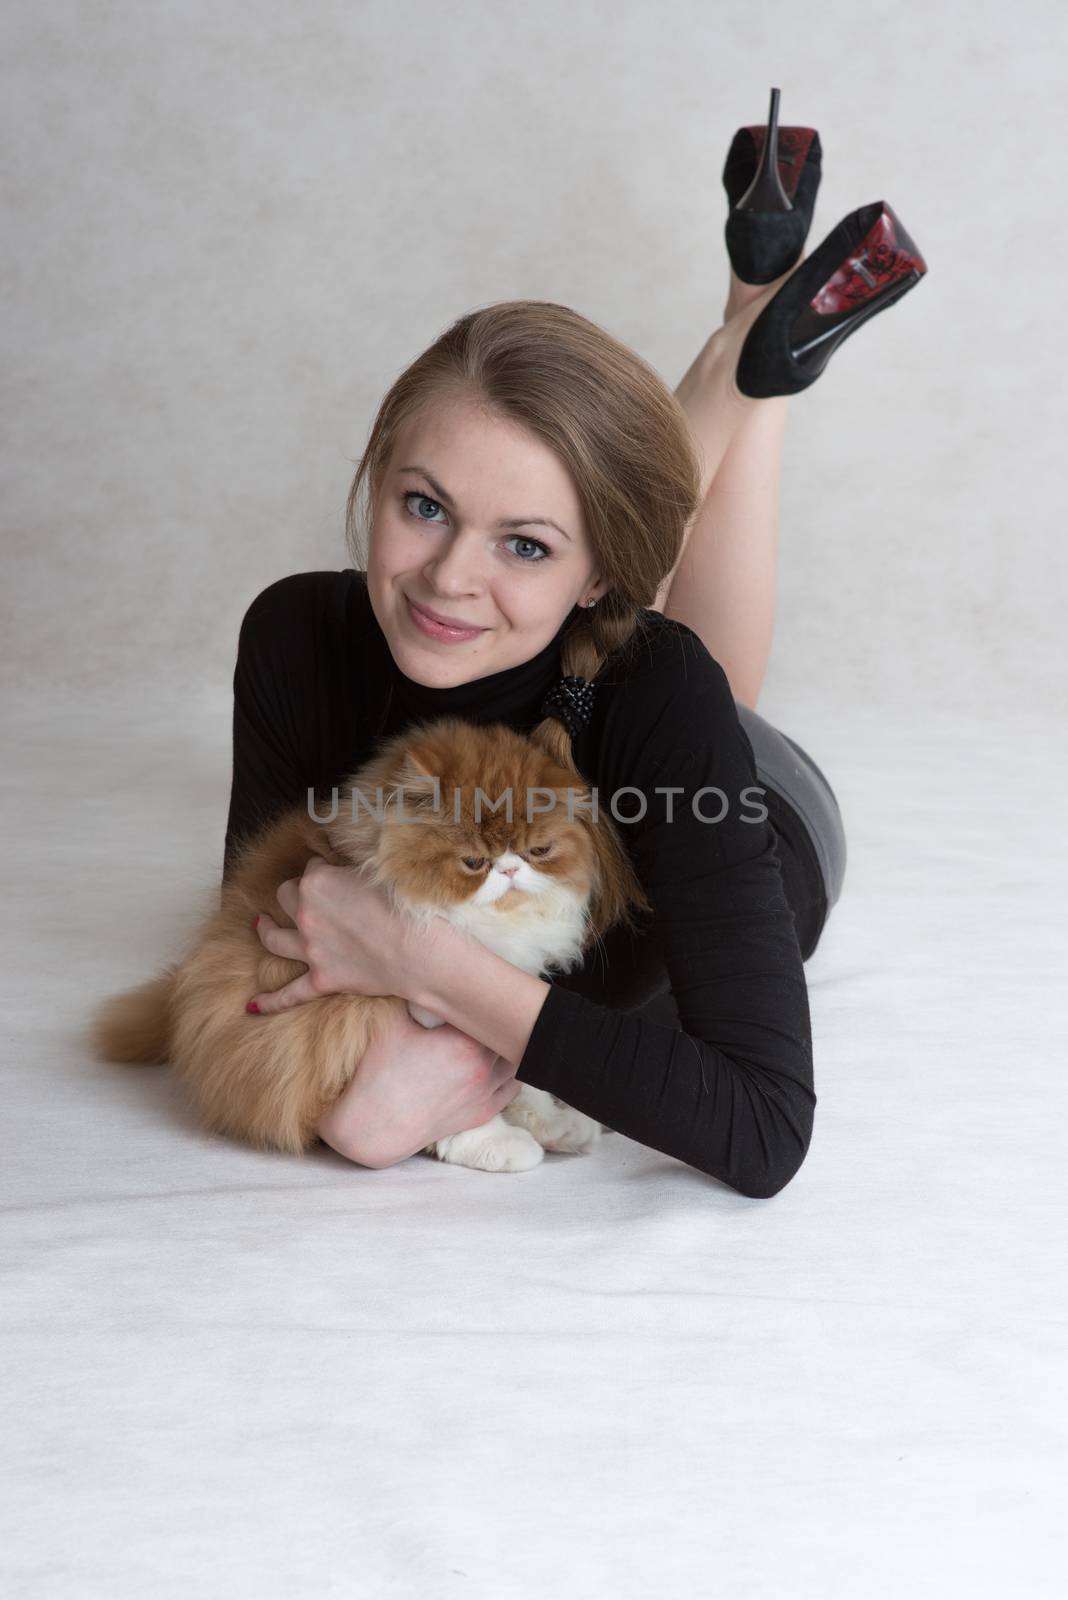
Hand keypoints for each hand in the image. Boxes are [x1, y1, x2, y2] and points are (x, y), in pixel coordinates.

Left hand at [248, 857, 442, 1015]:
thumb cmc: (407, 907)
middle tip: (307, 895)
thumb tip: (343, 866)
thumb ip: (351, 867)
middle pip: (287, 896)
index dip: (326, 871)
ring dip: (265, 929)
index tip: (339, 875)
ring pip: (274, 938)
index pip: (312, 868)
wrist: (421, 952)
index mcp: (318, 882)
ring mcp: (311, 950)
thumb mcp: (378, 870)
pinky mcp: (322, 979)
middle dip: (295, 893)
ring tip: (260, 924)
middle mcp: (306, 915)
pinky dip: (271, 1001)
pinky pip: (290, 993)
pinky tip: (253, 1006)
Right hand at [316, 1002, 522, 1168]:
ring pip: (517, 1063)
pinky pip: (512, 1090)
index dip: (491, 999)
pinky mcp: (481, 1114)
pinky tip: (502, 1063)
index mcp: (465, 1041)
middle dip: (503, 1021)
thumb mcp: (392, 1023)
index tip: (484, 989)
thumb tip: (417, 973)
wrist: (374, 1125)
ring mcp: (485, 1093)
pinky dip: (511, 1074)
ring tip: (501, 1034)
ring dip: (511, 1048)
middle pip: (510, 1036)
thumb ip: (410, 995)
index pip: (493, 1011)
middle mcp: (483, 1067)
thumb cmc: (379, 1072)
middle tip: (494, 1008)